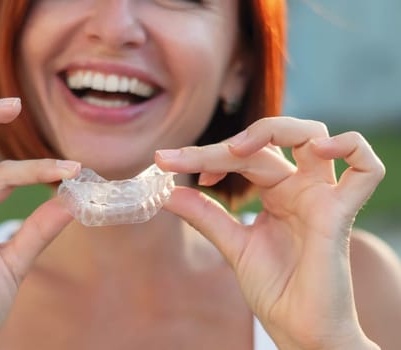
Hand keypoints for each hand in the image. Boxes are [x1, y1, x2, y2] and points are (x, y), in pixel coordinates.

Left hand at [155, 117, 383, 349]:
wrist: (296, 329)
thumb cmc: (274, 289)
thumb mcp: (232, 244)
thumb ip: (205, 215)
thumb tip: (167, 192)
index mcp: (278, 192)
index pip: (244, 156)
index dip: (207, 155)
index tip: (169, 163)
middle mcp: (301, 188)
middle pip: (267, 143)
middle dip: (221, 147)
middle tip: (183, 159)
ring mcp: (321, 197)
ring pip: (314, 136)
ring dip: (277, 130)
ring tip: (237, 149)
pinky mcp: (340, 214)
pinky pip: (366, 170)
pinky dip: (350, 148)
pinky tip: (316, 150)